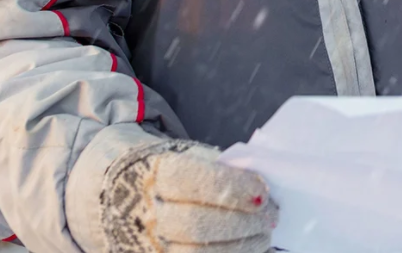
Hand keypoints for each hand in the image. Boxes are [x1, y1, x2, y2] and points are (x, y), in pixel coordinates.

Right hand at [99, 138, 277, 252]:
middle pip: (197, 225)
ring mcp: (151, 243)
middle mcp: (148, 213)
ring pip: (198, 252)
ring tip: (264, 232)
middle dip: (242, 222)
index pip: (195, 182)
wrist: (131, 191)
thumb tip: (262, 186)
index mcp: (156, 175)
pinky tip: (249, 246)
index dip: (234, 188)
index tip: (262, 191)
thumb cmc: (176, 172)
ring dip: (242, 245)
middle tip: (271, 215)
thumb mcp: (195, 158)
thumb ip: (225, 170)